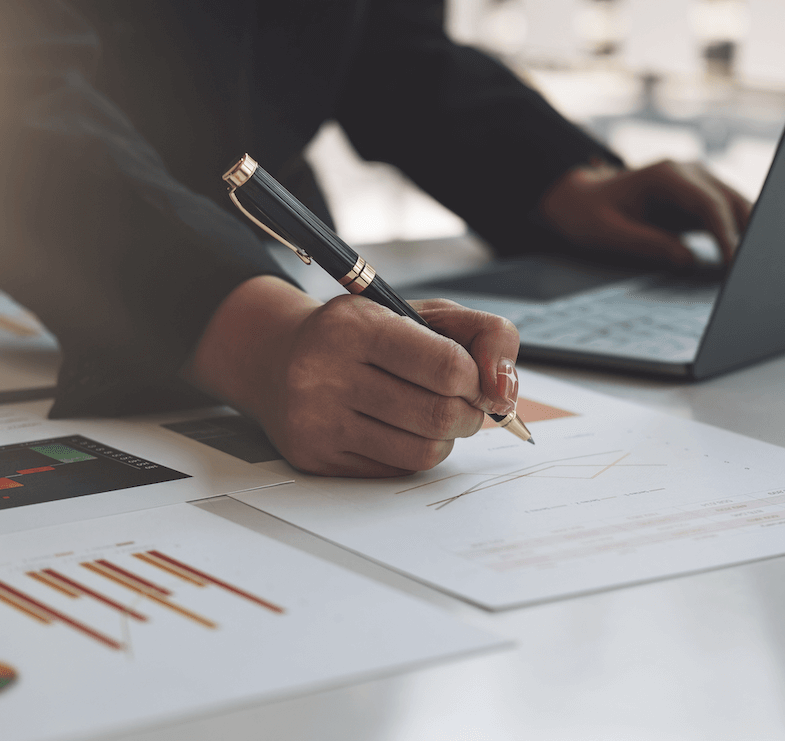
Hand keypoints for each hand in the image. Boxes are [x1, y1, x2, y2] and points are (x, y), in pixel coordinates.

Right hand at [187, 276, 520, 476]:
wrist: (279, 358)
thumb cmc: (364, 335)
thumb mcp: (424, 314)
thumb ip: (485, 335)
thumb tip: (505, 391)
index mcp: (355, 325)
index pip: (449, 366)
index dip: (478, 379)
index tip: (476, 379)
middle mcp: (326, 372)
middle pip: (440, 414)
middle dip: (468, 412)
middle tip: (462, 401)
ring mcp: (316, 419)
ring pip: (423, 451)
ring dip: (446, 437)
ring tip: (434, 415)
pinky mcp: (315, 457)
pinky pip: (396, 469)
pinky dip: (415, 452)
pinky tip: (400, 429)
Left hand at [539, 159, 752, 267]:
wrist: (581, 198)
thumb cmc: (590, 213)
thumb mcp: (609, 232)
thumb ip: (647, 244)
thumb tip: (688, 260)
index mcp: (667, 175)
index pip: (708, 203)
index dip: (725, 234)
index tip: (733, 263)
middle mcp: (689, 172)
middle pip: (731, 201)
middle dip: (746, 234)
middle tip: (751, 270)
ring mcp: (698, 182)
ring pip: (737, 206)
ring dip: (747, 234)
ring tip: (751, 269)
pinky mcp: (701, 198)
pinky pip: (728, 215)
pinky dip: (738, 235)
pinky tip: (740, 261)